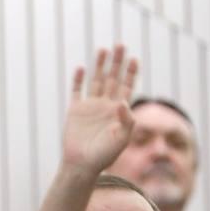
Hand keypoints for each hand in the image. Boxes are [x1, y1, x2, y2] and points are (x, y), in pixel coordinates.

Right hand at [61, 45, 138, 174]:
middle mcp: (105, 106)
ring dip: (99, 65)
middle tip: (120, 45)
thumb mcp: (121, 139)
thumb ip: (126, 120)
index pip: (127, 87)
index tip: (134, 59)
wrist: (82, 165)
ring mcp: (90, 107)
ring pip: (96, 81)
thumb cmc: (104, 156)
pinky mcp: (75, 111)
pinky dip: (78, 80)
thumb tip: (122, 101)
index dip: (131, 73)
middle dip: (117, 62)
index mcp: (119, 111)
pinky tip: (81, 68)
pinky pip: (77, 91)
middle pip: (112, 78)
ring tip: (103, 50)